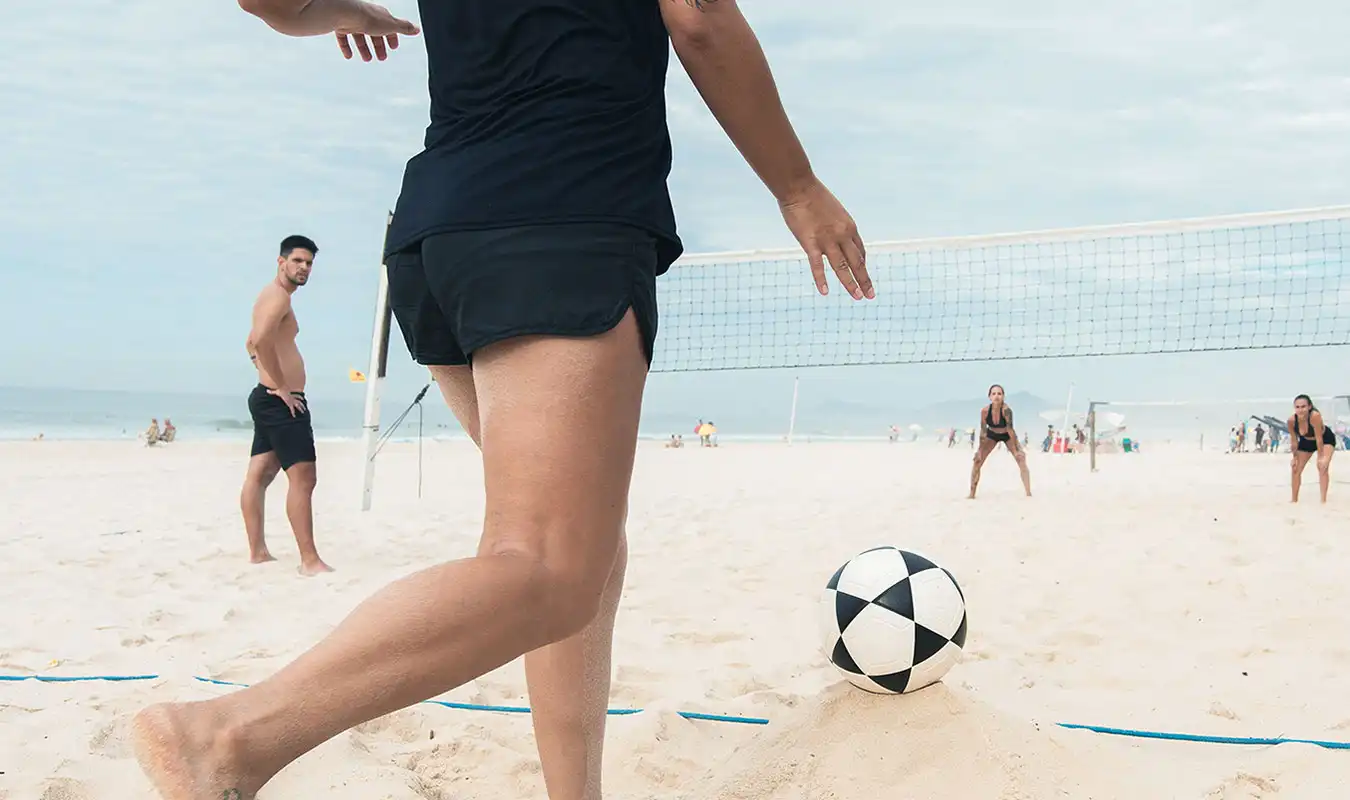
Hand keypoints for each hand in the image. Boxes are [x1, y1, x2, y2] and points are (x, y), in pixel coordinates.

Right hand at [269, 389, 307, 417]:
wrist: (282, 390)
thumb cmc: (280, 389)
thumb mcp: (276, 391)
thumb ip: (272, 392)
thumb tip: (267, 391)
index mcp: (291, 395)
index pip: (297, 395)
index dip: (300, 397)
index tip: (302, 399)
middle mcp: (293, 398)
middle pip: (299, 401)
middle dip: (302, 405)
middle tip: (304, 408)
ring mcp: (292, 401)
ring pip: (298, 405)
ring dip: (301, 408)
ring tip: (303, 412)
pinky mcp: (290, 404)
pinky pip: (292, 410)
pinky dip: (293, 413)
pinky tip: (294, 416)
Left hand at [335, 2, 419, 61]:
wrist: (345, 13)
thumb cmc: (368, 17)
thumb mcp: (391, 25)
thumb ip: (404, 28)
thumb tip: (417, 29)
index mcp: (380, 15)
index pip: (388, 26)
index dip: (392, 37)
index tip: (393, 47)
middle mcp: (366, 17)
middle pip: (374, 33)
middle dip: (378, 46)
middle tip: (382, 57)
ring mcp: (353, 21)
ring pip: (359, 36)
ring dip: (364, 49)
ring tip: (367, 59)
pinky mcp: (341, 26)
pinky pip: (344, 38)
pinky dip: (347, 48)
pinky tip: (349, 56)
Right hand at [779, 180, 872, 299]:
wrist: (799, 185)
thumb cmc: (812, 195)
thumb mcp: (832, 210)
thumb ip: (835, 226)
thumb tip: (833, 233)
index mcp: (849, 227)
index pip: (860, 251)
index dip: (862, 265)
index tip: (863, 275)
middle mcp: (842, 235)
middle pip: (857, 262)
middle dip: (864, 280)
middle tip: (870, 295)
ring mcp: (827, 240)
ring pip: (842, 267)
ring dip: (851, 284)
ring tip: (858, 297)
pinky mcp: (810, 242)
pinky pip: (817, 265)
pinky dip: (821, 280)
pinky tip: (825, 292)